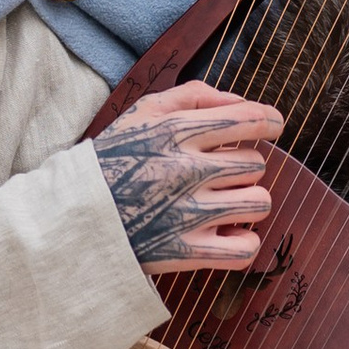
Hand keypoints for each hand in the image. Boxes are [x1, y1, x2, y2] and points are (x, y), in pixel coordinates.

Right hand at [95, 80, 283, 275]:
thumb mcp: (143, 112)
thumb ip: (193, 96)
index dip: (270, 121)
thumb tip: (241, 101)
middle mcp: (186, 170)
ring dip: (247, 201)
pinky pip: (246, 248)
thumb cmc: (113, 158)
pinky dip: (243, 241)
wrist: (74, 214)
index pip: (248, 120)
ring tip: (225, 202)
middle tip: (220, 172)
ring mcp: (188, 213)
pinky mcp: (186, 252)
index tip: (273, 125)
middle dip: (243, 165)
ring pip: (258, 203)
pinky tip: (227, 232)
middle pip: (255, 164)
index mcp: (176, 131)